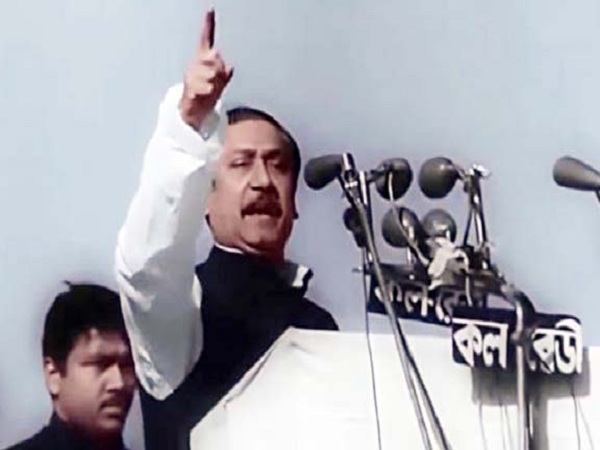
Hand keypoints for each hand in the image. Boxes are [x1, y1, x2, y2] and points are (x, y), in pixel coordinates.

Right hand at [179, 9, 233, 128]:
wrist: (194, 111)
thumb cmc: (208, 93)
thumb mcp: (221, 82)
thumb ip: (226, 73)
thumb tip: (230, 69)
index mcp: (203, 57)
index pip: (207, 37)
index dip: (208, 23)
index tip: (210, 8)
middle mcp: (196, 62)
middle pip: (215, 58)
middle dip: (220, 71)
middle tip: (216, 81)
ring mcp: (191, 74)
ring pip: (212, 73)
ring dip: (215, 84)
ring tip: (210, 90)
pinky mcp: (189, 86)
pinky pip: (205, 86)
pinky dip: (208, 92)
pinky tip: (204, 94)